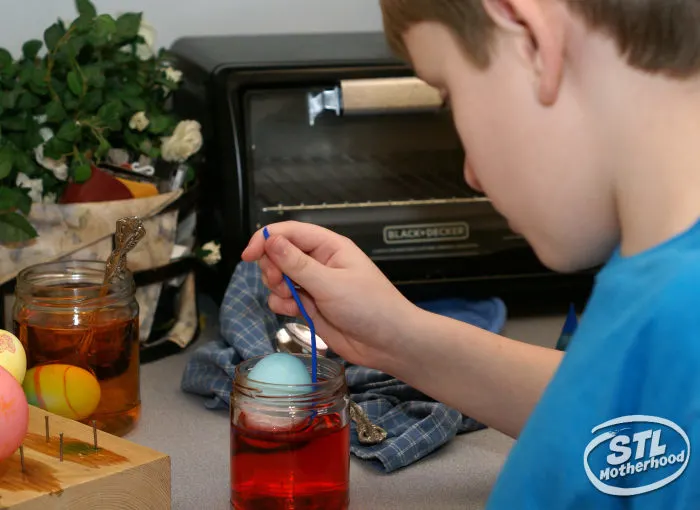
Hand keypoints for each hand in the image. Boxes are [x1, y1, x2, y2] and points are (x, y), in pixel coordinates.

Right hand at [241, 221, 415, 370]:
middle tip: (278, 283)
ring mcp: (314, 285)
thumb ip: (298, 264)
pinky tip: (296, 313)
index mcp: (329, 247)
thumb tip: (270, 241)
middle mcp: (319, 262)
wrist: (389, 342)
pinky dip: (283, 305)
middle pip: (279, 254)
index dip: (266, 239)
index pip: (290, 232)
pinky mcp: (310, 306)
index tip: (248, 255)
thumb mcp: (331, 284)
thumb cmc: (370, 307)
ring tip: (293, 301)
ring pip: (279, 278)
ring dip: (277, 289)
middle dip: (272, 268)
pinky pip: (284, 300)